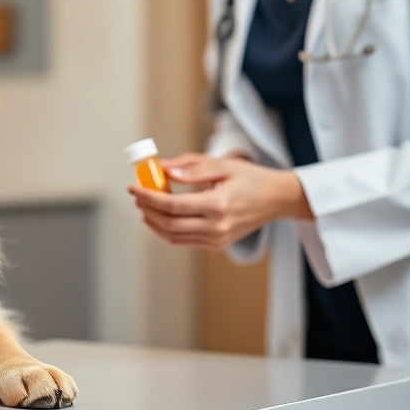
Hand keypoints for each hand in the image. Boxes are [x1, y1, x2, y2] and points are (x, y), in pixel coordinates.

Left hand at [128, 153, 312, 249]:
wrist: (276, 199)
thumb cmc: (251, 178)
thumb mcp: (222, 165)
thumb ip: (191, 167)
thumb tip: (163, 170)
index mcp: (218, 205)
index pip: (172, 205)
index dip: (148, 197)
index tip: (133, 187)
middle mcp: (217, 227)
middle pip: (169, 224)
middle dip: (147, 209)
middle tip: (137, 196)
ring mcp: (217, 239)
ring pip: (173, 237)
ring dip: (153, 222)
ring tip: (144, 206)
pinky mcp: (216, 245)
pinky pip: (184, 241)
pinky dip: (166, 231)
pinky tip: (159, 217)